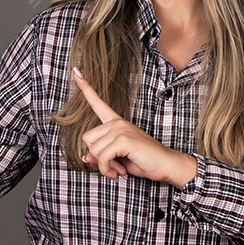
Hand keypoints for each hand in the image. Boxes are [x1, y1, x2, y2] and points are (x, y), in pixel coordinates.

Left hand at [72, 67, 196, 187]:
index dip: (86, 88)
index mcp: (116, 123)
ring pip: (94, 150)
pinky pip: (103, 157)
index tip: (76, 72)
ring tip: (119, 168)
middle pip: (88, 138)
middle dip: (97, 156)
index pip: (98, 103)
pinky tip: (120, 172)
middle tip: (113, 165)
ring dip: (104, 166)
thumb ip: (102, 155)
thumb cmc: (144, 161)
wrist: (166, 165)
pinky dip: (107, 169)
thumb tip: (85, 157)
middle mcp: (117, 123)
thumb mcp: (118, 158)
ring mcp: (121, 129)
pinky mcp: (124, 140)